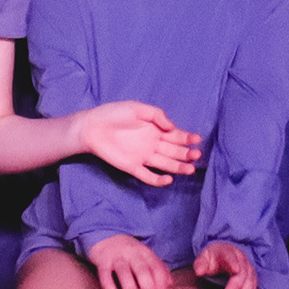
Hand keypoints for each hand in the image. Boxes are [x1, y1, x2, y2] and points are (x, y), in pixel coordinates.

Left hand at [75, 98, 200, 186]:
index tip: (197, 139)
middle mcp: (152, 145)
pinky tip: (169, 179)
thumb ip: (157, 116)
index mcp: (155, 130)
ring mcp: (143, 157)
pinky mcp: (133, 167)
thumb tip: (173, 128)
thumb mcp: (137, 108)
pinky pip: (148, 176)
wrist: (91, 127)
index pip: (176, 136)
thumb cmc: (114, 114)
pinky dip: (159, 180)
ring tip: (190, 169)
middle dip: (187, 154)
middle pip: (174, 152)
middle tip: (196, 155)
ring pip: (166, 165)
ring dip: (179, 167)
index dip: (187, 138)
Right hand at [88, 233, 172, 288]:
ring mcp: (116, 257)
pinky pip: (105, 274)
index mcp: (146, 253)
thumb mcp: (146, 257)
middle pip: (142, 271)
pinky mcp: (102, 261)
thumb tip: (170, 284)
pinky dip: (109, 286)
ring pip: (124, 272)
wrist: (105, 236)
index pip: (156, 269)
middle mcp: (132, 254)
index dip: (160, 286)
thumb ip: (158, 269)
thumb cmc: (130, 253)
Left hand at [190, 241, 260, 288]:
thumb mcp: (204, 257)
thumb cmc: (212, 259)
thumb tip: (199, 271)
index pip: (234, 258)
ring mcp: (250, 277)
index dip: (235, 263)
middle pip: (244, 279)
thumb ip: (201, 263)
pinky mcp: (252, 288)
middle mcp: (244, 265)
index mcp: (231, 254)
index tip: (235, 270)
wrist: (224, 258)